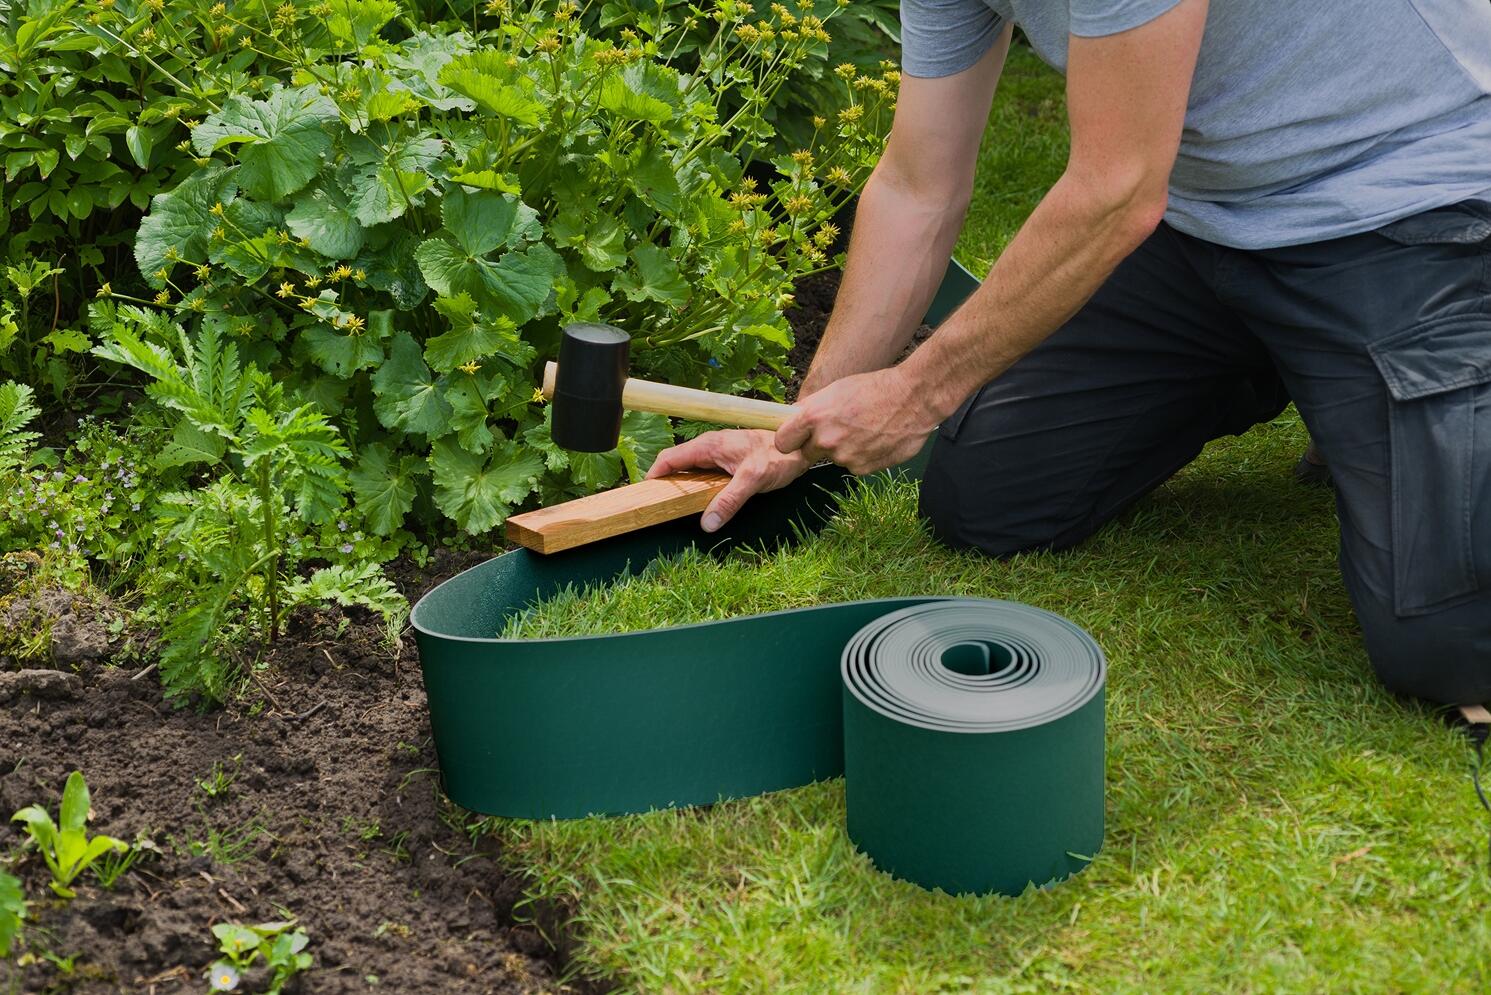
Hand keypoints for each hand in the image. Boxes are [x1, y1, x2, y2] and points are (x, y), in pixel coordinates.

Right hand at [647, 429, 811, 531]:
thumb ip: (730, 501)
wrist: (801, 445)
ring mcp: (719, 453)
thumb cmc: (779, 456)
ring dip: (682, 485)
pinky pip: (704, 473)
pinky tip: (701, 500)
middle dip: (665, 483)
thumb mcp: (753, 480)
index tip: (645, 494)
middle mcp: (710, 447)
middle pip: (677, 464)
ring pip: (691, 470)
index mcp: (709, 445)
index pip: (670, 458)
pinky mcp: (728, 460)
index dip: (654, 475)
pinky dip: (697, 486)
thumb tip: (708, 523)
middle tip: (658, 506)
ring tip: (675, 506)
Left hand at [774, 366, 941, 473]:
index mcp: (814, 417)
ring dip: (844, 448)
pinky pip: (854, 465)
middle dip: (818, 444)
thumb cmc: (875, 388)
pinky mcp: (862, 469)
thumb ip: (812, 409)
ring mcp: (844, 458)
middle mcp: (825, 440)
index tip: (794, 438)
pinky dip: (862, 455)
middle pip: (808, 452)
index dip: (789, 439)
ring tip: (865, 429)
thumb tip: (793, 419)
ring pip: (834, 458)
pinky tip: (875, 439)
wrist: (913, 398)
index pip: (783, 441)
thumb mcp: (836, 390)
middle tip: (839, 428)